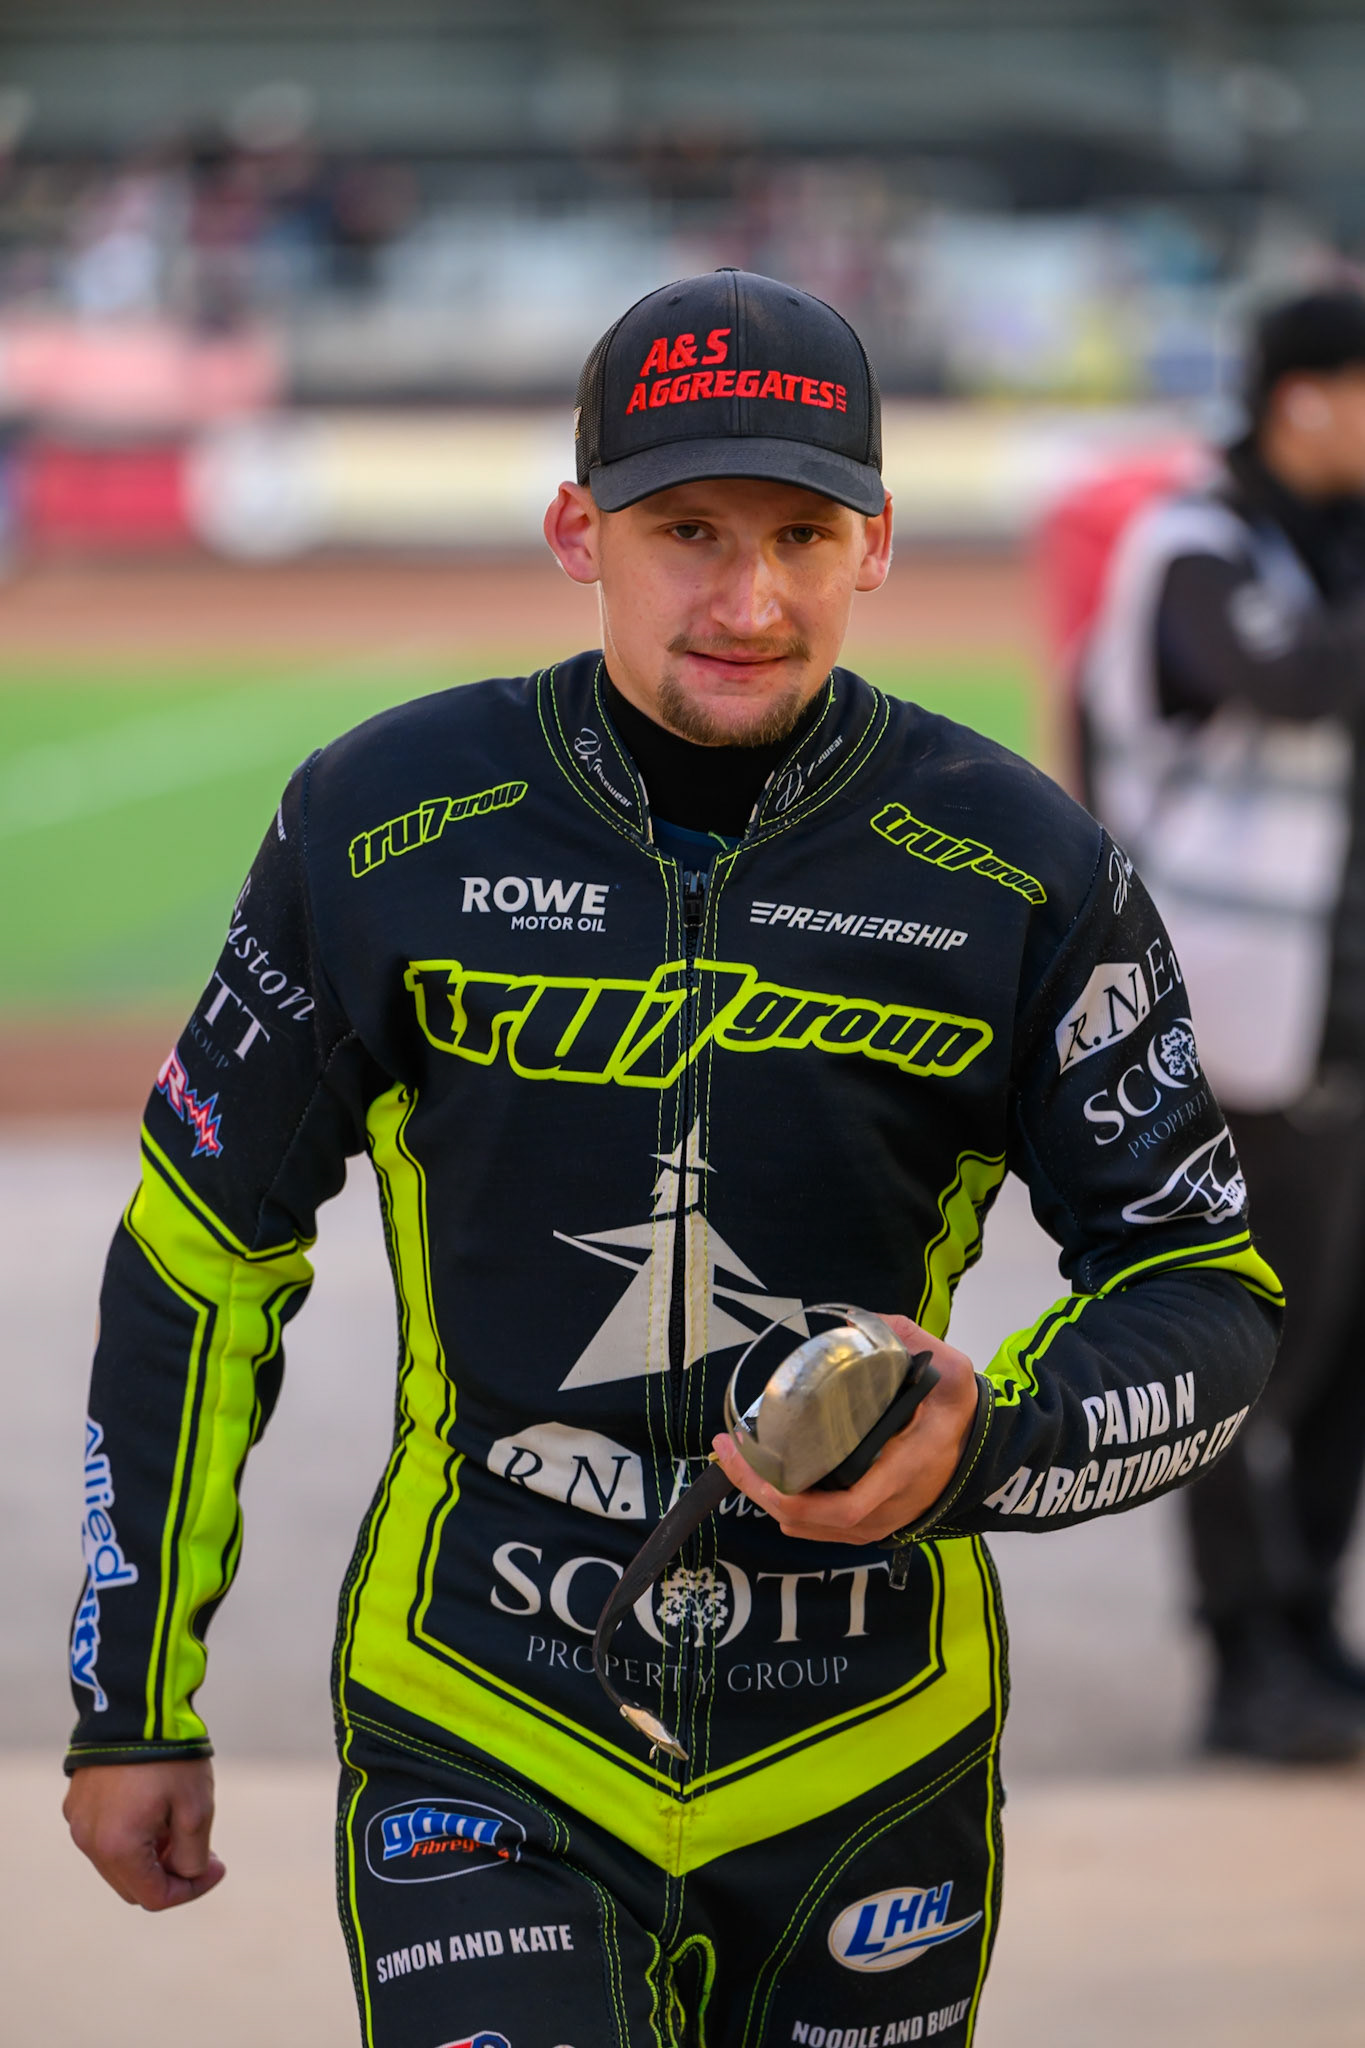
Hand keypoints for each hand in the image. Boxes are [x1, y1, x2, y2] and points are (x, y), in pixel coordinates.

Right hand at [64, 1758, 224, 1909]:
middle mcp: (89, 1842)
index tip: (219, 1866)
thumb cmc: (170, 1756)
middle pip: (133, 1885)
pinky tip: (155, 1807)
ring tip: (179, 1823)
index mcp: (117, 1849)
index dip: (192, 1890)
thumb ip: (191, 1856)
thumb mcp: (195, 1808)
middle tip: (202, 1849)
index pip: (155, 1898)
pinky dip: (131, 1836)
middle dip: (170, 1875)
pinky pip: (105, 1835)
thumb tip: (186, 1875)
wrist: (136, 1703)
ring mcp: (79, 1821)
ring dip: (150, 1856)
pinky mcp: (77, 1801)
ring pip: (118, 1862)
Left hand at [712, 1312, 979, 1544]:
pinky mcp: (871, 1524)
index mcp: (902, 1471)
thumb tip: (864, 1319)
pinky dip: (786, 1508)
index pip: (847, 1505)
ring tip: (736, 1459)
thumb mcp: (951, 1372)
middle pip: (810, 1520)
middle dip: (758, 1490)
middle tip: (726, 1450)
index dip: (793, 1496)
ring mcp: (877, 1522)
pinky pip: (818, 1529)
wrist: (985, 1453)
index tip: (753, 1457)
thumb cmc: (959, 1413)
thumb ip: (912, 1341)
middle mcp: (886, 1507)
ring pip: (809, 1529)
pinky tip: (765, 1478)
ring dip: (766, 1499)